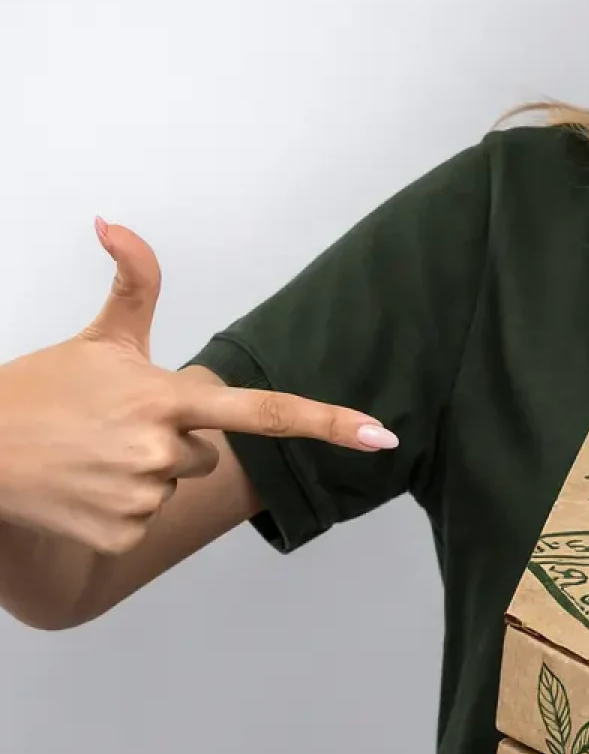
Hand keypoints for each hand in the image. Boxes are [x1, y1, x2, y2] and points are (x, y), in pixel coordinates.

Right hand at [0, 218, 396, 553]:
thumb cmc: (43, 390)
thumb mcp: (101, 337)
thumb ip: (134, 279)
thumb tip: (113, 221)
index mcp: (168, 397)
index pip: (265, 410)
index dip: (329, 422)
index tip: (381, 436)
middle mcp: (161, 449)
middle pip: (210, 454)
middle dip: (177, 441)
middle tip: (118, 427)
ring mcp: (140, 494)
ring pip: (178, 485)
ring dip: (147, 473)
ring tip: (95, 453)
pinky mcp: (120, 532)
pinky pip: (147, 521)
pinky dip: (121, 507)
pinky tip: (84, 486)